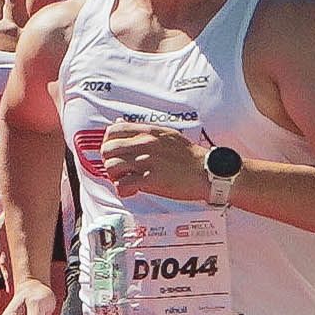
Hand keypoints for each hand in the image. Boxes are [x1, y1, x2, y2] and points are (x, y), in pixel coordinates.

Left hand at [89, 123, 215, 203]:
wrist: (207, 171)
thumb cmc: (188, 156)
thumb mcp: (166, 135)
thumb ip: (143, 131)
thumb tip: (120, 124)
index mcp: (148, 132)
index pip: (113, 131)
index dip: (108, 143)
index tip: (115, 153)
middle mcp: (145, 144)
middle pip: (108, 149)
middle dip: (109, 161)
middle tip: (119, 170)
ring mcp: (146, 161)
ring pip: (111, 167)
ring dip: (115, 177)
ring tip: (126, 181)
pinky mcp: (150, 179)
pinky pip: (122, 185)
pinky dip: (123, 190)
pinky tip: (133, 191)